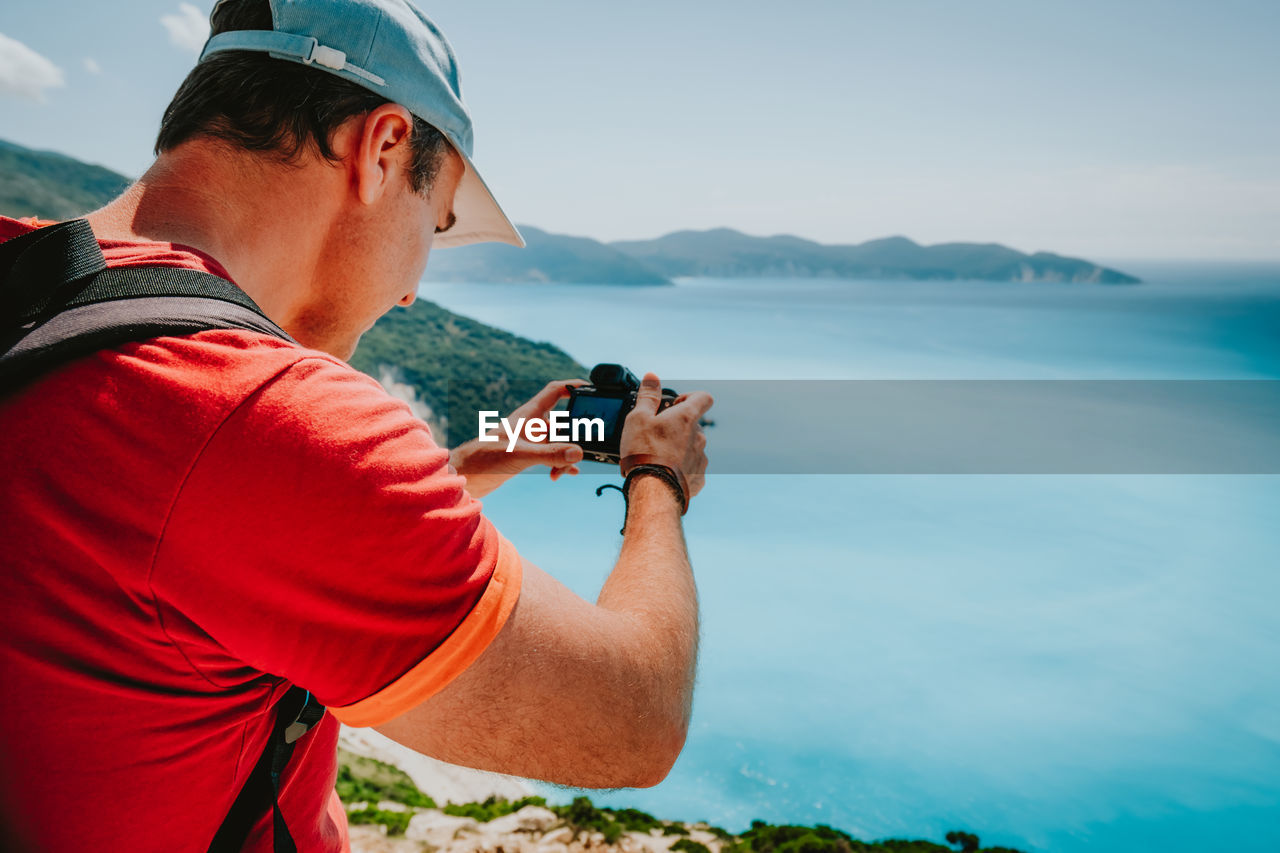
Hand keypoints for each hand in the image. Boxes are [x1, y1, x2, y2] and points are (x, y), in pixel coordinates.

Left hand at [450, 379, 586, 497]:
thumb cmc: (484, 458)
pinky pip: (551, 456)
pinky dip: (560, 464)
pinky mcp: (526, 455)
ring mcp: (530, 440)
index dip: (573, 386)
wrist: (463, 476)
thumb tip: (578, 453)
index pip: (555, 391)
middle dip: (574, 436)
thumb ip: (549, 454)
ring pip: (558, 442)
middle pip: (563, 423)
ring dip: (565, 456)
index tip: (591, 389)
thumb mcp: (520, 455)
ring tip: (560, 472)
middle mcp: (531, 425)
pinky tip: (564, 474)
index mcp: (528, 415)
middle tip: (581, 451)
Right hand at [619, 372, 712, 499]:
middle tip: (657, 435)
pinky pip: (692, 469)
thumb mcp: (638, 418)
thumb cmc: (644, 452)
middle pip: (694, 425)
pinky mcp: (698, 478)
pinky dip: (680, 469)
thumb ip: (648, 396)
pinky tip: (665, 473)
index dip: (691, 397)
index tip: (675, 404)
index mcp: (687, 418)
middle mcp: (699, 437)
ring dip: (679, 448)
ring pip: (693, 447)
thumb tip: (652, 377)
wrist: (653, 490)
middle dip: (678, 427)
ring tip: (658, 457)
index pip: (703, 398)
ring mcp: (701, 459)